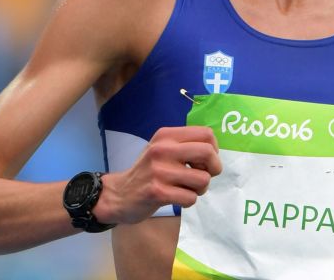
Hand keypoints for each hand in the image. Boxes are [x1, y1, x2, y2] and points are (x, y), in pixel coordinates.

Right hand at [94, 126, 222, 223]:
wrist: (118, 194)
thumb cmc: (147, 171)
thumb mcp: (162, 148)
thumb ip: (185, 145)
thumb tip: (215, 152)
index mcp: (166, 135)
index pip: (206, 134)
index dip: (214, 149)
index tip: (205, 161)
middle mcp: (163, 149)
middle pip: (208, 153)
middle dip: (214, 168)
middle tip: (204, 176)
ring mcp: (160, 171)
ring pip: (203, 179)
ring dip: (201, 188)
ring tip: (187, 188)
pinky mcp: (158, 192)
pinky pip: (191, 197)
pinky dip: (189, 201)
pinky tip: (176, 198)